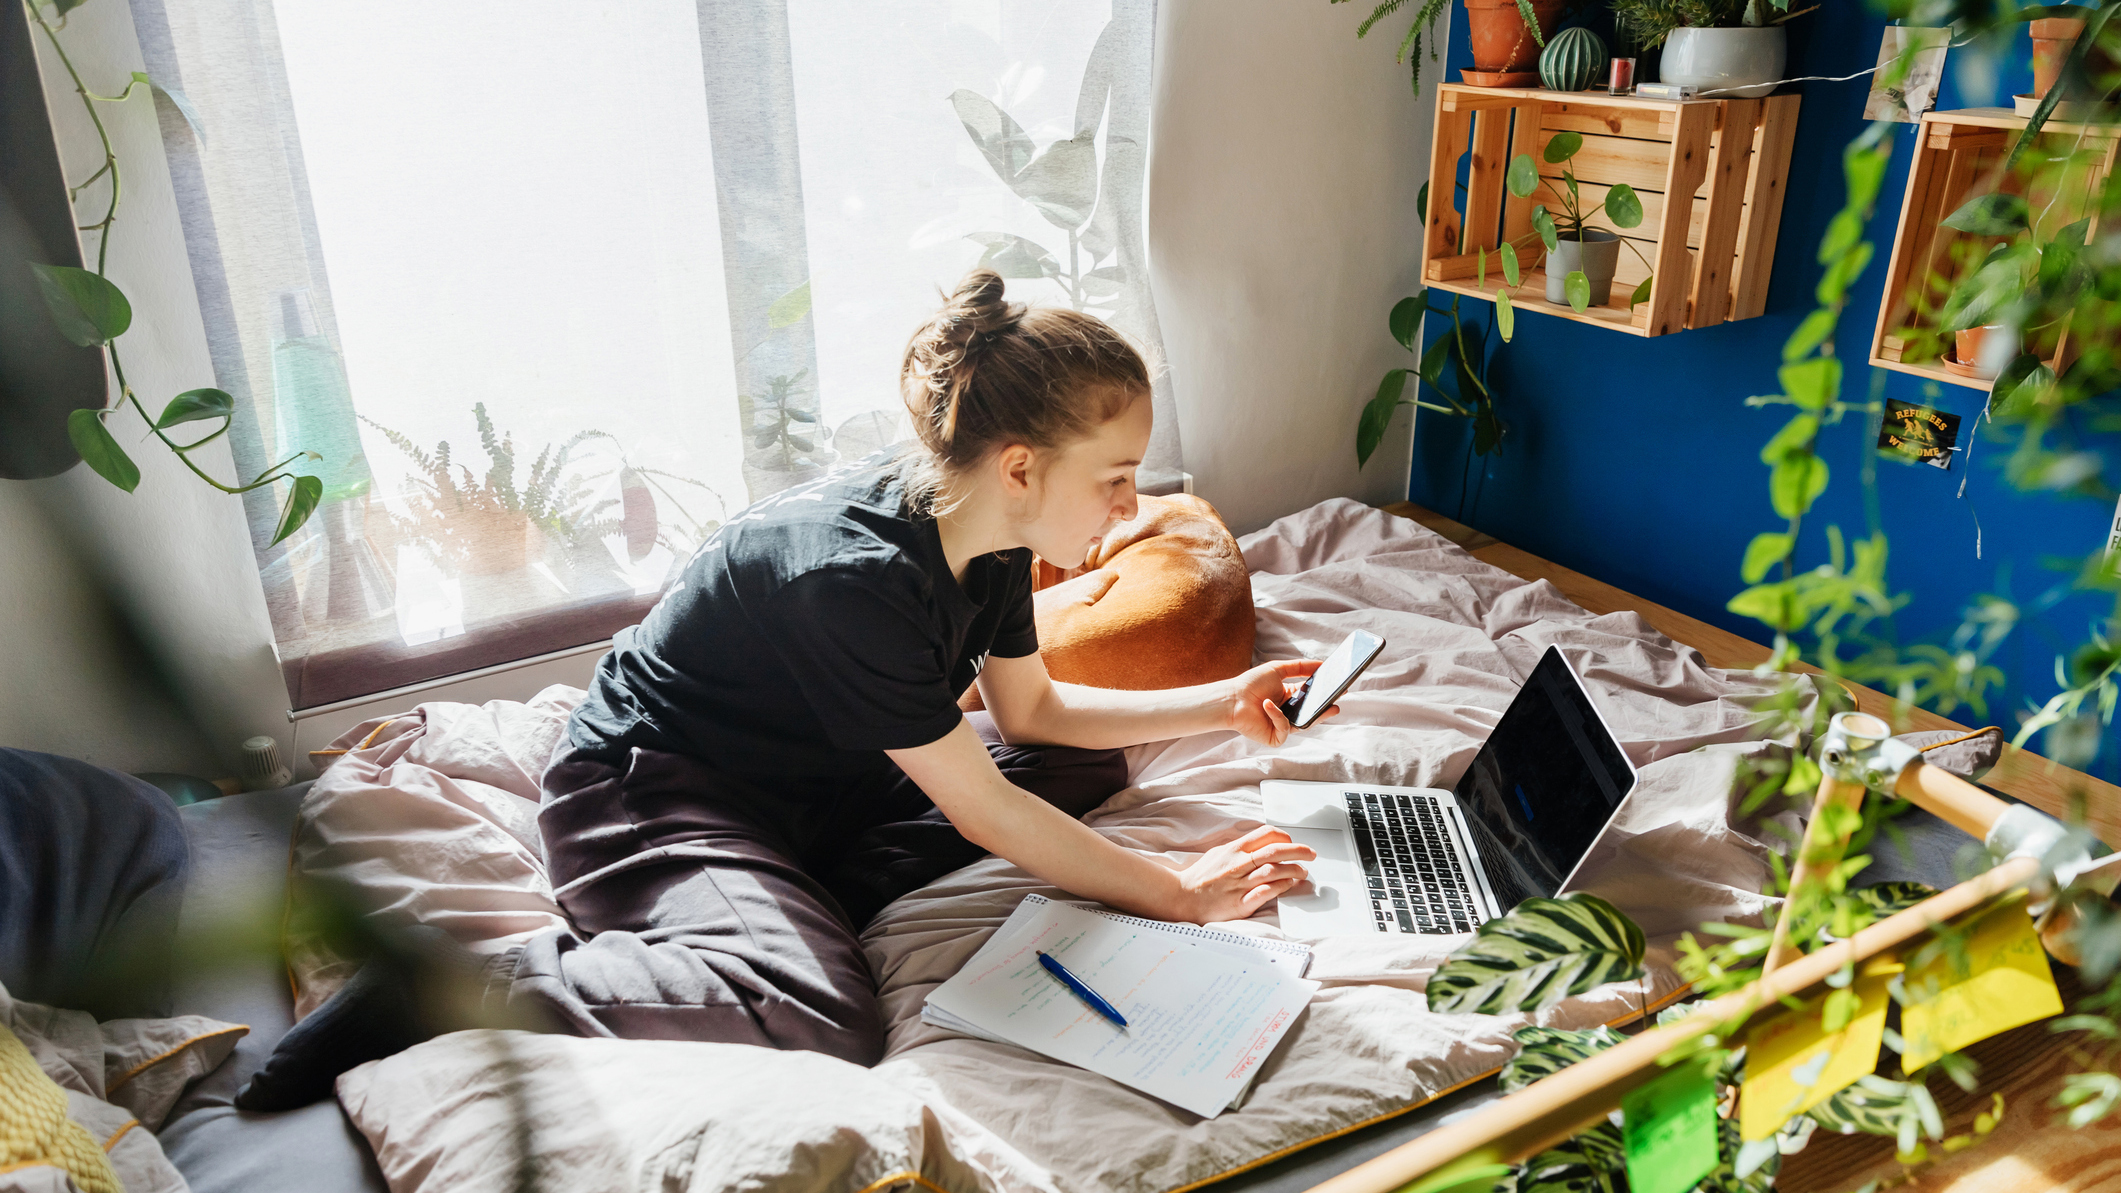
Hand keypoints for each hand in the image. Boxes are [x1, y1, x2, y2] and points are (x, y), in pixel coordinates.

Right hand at [1170, 825, 1316, 922]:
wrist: (1181, 898)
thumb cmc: (1201, 877)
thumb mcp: (1219, 853)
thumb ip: (1240, 847)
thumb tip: (1262, 842)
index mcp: (1234, 850)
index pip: (1265, 834)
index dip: (1284, 836)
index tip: (1292, 842)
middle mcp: (1238, 865)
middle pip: (1274, 851)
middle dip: (1298, 850)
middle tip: (1311, 854)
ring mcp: (1239, 884)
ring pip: (1273, 871)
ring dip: (1293, 869)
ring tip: (1303, 871)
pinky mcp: (1239, 904)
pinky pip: (1265, 893)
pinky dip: (1280, 887)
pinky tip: (1289, 885)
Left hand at [1223, 659, 1338, 745]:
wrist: (1232, 698)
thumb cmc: (1251, 684)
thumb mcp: (1278, 669)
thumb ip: (1301, 666)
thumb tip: (1321, 663)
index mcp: (1288, 696)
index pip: (1309, 696)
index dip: (1323, 693)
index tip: (1338, 687)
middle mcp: (1287, 712)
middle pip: (1310, 711)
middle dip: (1326, 707)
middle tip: (1340, 700)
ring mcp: (1281, 725)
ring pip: (1304, 723)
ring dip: (1315, 715)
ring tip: (1330, 708)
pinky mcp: (1275, 737)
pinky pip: (1284, 727)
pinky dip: (1277, 715)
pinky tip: (1268, 704)